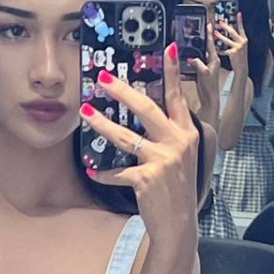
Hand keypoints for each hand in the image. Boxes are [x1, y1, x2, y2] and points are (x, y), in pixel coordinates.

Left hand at [80, 42, 199, 245]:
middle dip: (123, 92)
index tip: (169, 48)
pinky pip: (117, 172)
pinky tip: (92, 171)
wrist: (179, 225)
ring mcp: (162, 160)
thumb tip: (147, 118)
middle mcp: (178, 143)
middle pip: (147, 108)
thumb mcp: (181, 159)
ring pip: (125, 136)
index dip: (172, 72)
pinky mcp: (146, 178)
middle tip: (104, 79)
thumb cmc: (177, 191)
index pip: (177, 97)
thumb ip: (169, 137)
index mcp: (188, 134)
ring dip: (102, 124)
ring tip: (85, 113)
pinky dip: (103, 173)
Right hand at [189, 20, 220, 107]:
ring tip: (188, 44)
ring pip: (198, 55)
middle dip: (200, 39)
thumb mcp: (204, 73)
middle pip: (204, 47)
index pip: (211, 43)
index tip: (208, 23)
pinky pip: (193, 65)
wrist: (210, 101)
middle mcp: (210, 62)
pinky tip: (182, 65)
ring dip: (193, 51)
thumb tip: (190, 58)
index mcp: (214, 60)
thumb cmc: (210, 88)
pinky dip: (188, 64)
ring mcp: (205, 67)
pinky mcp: (200, 73)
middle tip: (197, 29)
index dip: (209, 33)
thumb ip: (197, 63)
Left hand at [214, 11, 248, 73]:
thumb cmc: (240, 57)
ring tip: (215, 33)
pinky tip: (215, 48)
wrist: (242, 68)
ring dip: (220, 36)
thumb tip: (231, 31)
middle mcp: (242, 43)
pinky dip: (219, 49)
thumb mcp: (241, 46)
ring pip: (227, 40)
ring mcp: (237, 48)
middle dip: (226, 26)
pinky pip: (224, 50)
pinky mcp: (233, 53)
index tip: (238, 14)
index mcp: (244, 40)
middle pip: (233, 32)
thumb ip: (237, 39)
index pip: (242, 28)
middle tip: (220, 22)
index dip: (240, 21)